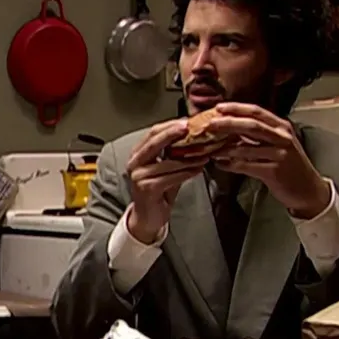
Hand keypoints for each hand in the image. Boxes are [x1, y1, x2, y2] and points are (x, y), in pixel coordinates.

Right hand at [126, 119, 208, 243]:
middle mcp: (134, 163)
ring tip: (204, 153)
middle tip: (190, 128)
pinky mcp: (147, 188)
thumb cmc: (158, 191)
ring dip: (189, 157)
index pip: (152, 133)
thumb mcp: (165, 168)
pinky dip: (187, 172)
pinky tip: (198, 170)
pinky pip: (171, 177)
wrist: (149, 216)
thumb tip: (192, 136)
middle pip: (154, 142)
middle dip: (173, 133)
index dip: (169, 126)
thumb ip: (173, 153)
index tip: (186, 121)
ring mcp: (138, 176)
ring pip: (167, 161)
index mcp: (137, 154)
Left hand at [207, 102, 330, 217]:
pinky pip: (247, 166)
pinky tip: (221, 164)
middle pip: (252, 125)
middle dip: (228, 123)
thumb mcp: (276, 143)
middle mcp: (282, 137)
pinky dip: (231, 165)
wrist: (308, 189)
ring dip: (226, 148)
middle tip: (209, 124)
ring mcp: (280, 154)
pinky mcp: (275, 171)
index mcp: (282, 127)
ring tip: (210, 149)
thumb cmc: (288, 165)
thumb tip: (228, 128)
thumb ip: (256, 135)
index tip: (218, 108)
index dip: (236, 108)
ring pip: (247, 148)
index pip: (257, 112)